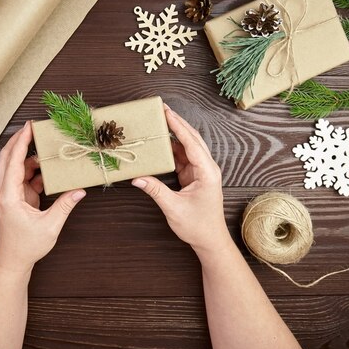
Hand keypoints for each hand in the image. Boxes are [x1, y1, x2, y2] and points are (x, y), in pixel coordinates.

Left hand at [0, 121, 85, 272]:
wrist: (14, 260)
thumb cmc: (27, 246)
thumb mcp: (50, 226)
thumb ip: (64, 206)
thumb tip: (80, 190)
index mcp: (9, 195)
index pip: (14, 162)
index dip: (21, 142)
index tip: (29, 127)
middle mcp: (6, 191)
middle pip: (8, 158)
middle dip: (19, 140)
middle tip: (33, 127)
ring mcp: (10, 193)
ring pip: (15, 166)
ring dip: (29, 156)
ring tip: (45, 146)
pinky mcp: (16, 197)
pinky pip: (24, 177)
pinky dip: (35, 171)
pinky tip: (48, 169)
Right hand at [132, 105, 228, 255]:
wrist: (210, 240)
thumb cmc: (197, 226)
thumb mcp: (174, 208)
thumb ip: (156, 191)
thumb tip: (138, 178)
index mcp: (207, 172)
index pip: (191, 143)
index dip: (178, 127)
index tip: (167, 113)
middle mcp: (207, 168)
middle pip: (192, 139)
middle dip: (178, 123)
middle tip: (162, 108)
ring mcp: (201, 171)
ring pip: (188, 146)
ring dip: (175, 133)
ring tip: (160, 120)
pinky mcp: (195, 176)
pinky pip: (183, 157)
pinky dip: (172, 148)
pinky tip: (161, 142)